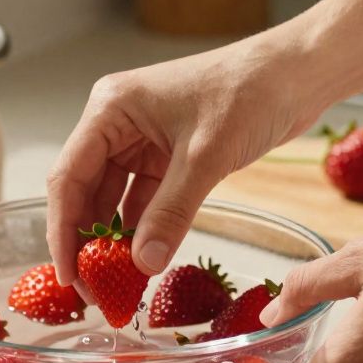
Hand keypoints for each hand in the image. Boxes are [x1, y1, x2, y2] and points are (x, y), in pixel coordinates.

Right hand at [46, 37, 329, 283]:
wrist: (298, 73)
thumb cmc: (250, 90)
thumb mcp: (205, 157)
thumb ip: (170, 213)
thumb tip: (143, 265)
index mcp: (110, 109)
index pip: (69, 177)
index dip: (63, 230)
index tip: (68, 274)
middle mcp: (118, 123)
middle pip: (85, 192)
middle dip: (88, 242)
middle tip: (93, 290)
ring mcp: (142, 140)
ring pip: (114, 200)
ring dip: (116, 240)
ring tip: (116, 284)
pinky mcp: (169, 155)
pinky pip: (145, 200)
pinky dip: (144, 229)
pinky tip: (144, 261)